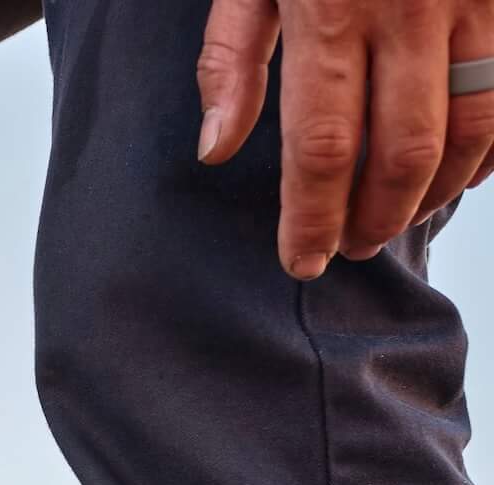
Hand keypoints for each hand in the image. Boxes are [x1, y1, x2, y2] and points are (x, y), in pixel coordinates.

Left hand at [197, 0, 493, 278]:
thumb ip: (233, 59)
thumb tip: (216, 153)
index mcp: (332, 11)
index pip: (324, 149)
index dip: (314, 219)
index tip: (303, 261)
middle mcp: (411, 7)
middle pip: (403, 151)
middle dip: (377, 217)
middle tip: (353, 248)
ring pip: (473, 126)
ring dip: (436, 191)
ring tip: (399, 217)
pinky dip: (493, 142)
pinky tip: (462, 171)